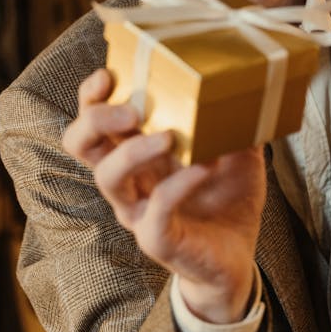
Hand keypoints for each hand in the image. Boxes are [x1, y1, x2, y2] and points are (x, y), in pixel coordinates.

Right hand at [62, 68, 265, 322]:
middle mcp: (127, 180)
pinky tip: (204, 167)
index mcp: (136, 153)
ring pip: (107, 178)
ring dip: (133, 151)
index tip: (109, 74)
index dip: (91, 97)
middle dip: (97, 118)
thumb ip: (236, 119)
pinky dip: (177, 186)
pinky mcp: (156, 239)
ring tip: (169, 137)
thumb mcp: (238, 151)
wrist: (237, 257)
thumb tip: (249, 84)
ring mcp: (137, 211)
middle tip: (132, 109)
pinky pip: (153, 212)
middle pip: (81, 144)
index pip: (94, 120)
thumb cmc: (228, 199)